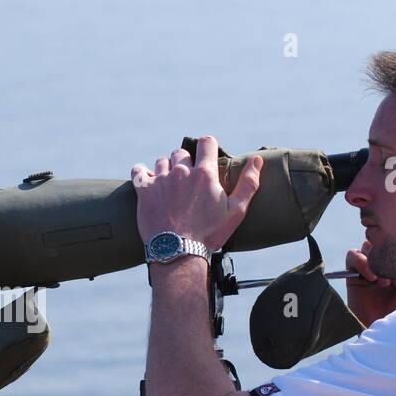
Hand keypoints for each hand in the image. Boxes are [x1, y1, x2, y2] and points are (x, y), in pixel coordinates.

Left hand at [132, 135, 262, 251]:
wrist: (178, 253)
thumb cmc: (210, 234)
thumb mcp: (236, 211)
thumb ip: (248, 183)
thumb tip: (257, 160)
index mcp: (205, 174)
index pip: (206, 142)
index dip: (207, 147)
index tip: (205, 158)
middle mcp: (182, 172)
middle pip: (182, 153)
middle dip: (186, 163)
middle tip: (187, 182)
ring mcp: (161, 180)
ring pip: (162, 162)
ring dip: (166, 170)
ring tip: (170, 187)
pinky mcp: (144, 190)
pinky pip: (138, 170)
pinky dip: (142, 173)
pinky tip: (148, 182)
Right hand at [344, 241, 395, 326]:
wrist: (390, 335)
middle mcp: (387, 264)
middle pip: (383, 241)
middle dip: (391, 258)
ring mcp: (370, 268)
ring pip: (368, 246)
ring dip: (377, 261)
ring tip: (386, 283)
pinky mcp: (353, 276)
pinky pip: (352, 255)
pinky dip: (361, 262)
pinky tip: (372, 278)